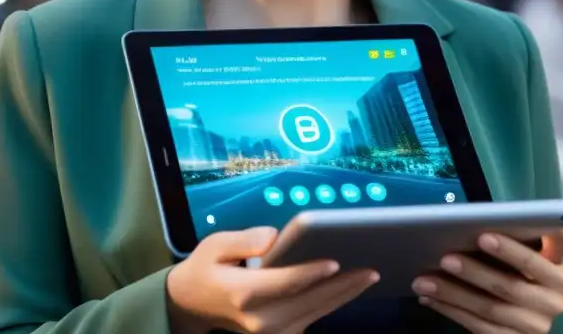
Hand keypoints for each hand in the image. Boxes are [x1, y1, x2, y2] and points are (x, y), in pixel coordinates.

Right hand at [166, 226, 378, 333]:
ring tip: (369, 277)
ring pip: (314, 313)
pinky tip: (350, 287)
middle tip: (370, 270)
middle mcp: (260, 319)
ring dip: (343, 296)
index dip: (310, 273)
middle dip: (341, 286)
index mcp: (243, 293)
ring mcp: (270, 332)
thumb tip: (275, 238)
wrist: (192, 304)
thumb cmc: (206, 268)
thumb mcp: (214, 245)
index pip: (284, 283)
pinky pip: (311, 318)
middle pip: (308, 302)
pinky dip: (332, 303)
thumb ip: (243, 240)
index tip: (335, 261)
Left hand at [411, 227, 562, 333]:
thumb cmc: (516, 274)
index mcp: (558, 270)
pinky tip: (430, 298)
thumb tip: (463, 227)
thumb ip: (508, 244)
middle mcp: (554, 300)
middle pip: (511, 284)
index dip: (519, 243)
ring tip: (424, 281)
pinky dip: (451, 310)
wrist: (526, 321)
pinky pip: (479, 326)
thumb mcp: (520, 260)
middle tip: (444, 258)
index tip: (485, 235)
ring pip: (490, 308)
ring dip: (453, 293)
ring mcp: (537, 326)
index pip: (555, 245)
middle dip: (474, 270)